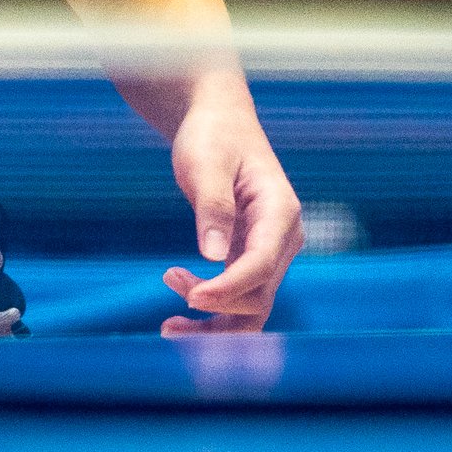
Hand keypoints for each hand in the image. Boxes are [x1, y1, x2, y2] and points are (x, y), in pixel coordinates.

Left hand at [159, 98, 301, 334]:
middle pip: (258, 296)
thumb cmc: (213, 137)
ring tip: (168, 327)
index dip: (227, 288)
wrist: (220, 124)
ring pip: (252, 310)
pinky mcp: (252, 260)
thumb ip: (212, 207)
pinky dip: (213, 313)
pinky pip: (239, 300)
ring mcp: (271, 253)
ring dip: (214, 327)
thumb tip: (211, 256)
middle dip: (215, 307)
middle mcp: (283, 239)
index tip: (189, 295)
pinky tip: (179, 311)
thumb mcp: (206, 162)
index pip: (260, 265)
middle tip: (169, 290)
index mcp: (280, 212)